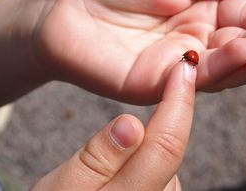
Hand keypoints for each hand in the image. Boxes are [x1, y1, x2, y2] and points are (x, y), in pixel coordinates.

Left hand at [0, 0, 245, 107]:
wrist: (65, 9)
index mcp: (199, 13)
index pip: (244, 19)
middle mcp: (193, 42)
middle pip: (240, 47)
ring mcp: (177, 66)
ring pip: (223, 68)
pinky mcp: (156, 83)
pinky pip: (194, 78)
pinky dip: (220, 68)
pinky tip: (242, 53)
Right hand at [31, 61, 196, 190]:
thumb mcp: (61, 187)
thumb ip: (97, 159)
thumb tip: (131, 124)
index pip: (165, 145)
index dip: (177, 102)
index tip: (183, 67)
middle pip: (165, 154)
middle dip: (147, 137)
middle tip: (108, 153)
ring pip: (163, 166)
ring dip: (142, 158)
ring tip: (106, 177)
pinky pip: (160, 179)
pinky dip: (145, 171)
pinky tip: (120, 184)